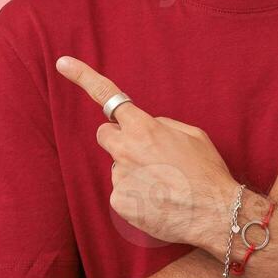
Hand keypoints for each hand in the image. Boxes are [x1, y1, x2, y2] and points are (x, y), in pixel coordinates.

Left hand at [55, 55, 237, 248]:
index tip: (62, 64)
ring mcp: (120, 176)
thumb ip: (164, 124)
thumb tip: (149, 125)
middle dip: (120, 140)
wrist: (215, 213)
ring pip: (118, 167)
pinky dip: (136, 197)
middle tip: (146, 154)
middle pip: (105, 134)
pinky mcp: (119, 202)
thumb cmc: (207, 173)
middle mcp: (127, 149)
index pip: (108, 96)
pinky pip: (121, 193)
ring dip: (134, 173)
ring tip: (163, 185)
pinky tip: (157, 201)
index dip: (83, 77)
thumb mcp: (193, 135)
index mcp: (144, 128)